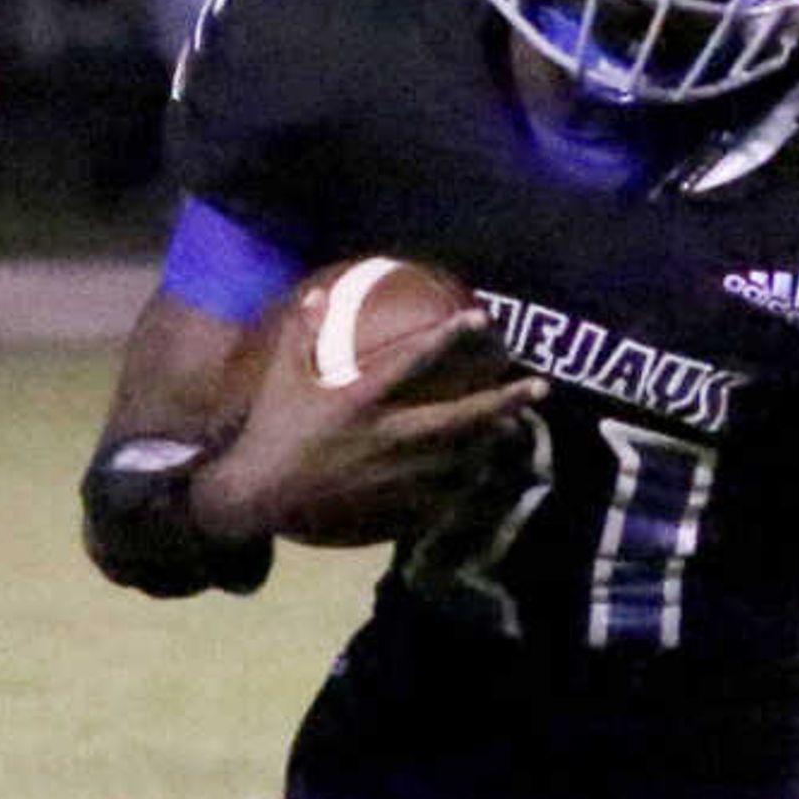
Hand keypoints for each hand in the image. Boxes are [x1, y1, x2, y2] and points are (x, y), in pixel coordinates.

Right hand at [196, 302, 544, 545]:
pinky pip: (444, 497)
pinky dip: (468, 485)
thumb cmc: (271, 430)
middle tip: (539, 387)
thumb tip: (318, 293)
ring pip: (463, 459)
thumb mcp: (283, 377)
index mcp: (361, 398)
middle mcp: (387, 436)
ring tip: (520, 427)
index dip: (448, 337)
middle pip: (460, 418)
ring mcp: (395, 475)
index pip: (413, 360)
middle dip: (504, 402)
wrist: (258, 496)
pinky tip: (487, 475)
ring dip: (494, 442)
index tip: (480, 318)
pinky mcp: (394, 506)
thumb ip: (302, 333)